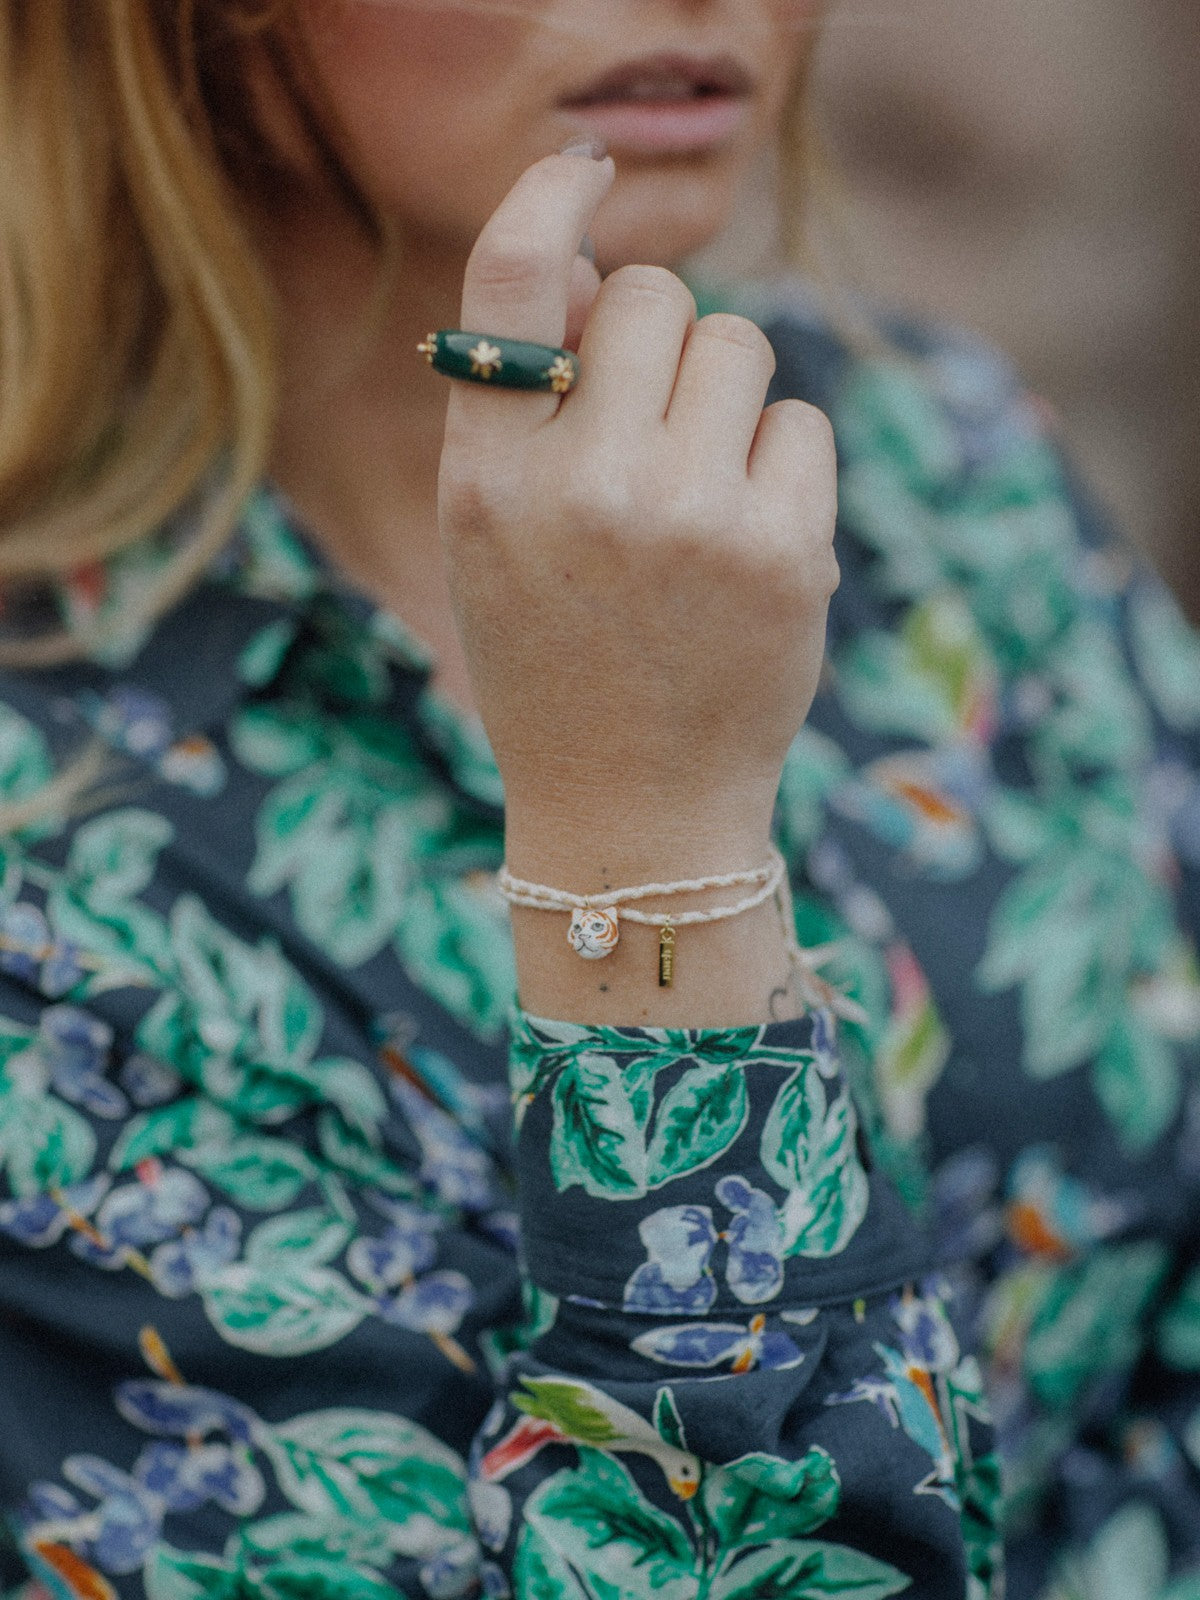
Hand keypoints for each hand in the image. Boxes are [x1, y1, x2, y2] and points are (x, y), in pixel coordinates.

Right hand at [438, 147, 837, 877]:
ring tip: (698, 496)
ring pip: (739, 346)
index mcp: (489, 481)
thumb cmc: (556, 660)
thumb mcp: (493, 540)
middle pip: (653, 299)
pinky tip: (747, 543)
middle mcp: (584, 488)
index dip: (547, 200)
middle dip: (659, 343)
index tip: (581, 169)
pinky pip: (799, 422)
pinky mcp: (784, 552)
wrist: (634, 808)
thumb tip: (586, 267)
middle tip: (652, 430)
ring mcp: (690, 519)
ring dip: (724, 399)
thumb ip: (521, 407)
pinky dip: (778, 468)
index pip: (505, 285)